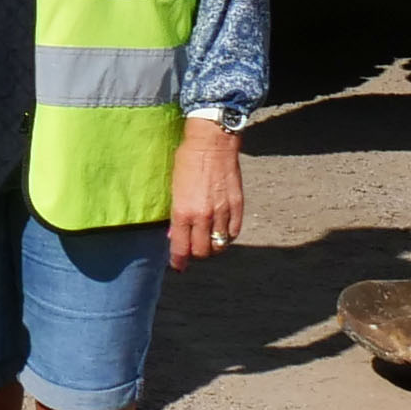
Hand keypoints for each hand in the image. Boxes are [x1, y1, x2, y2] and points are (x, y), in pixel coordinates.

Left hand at [169, 117, 245, 263]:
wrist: (212, 143)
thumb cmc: (187, 161)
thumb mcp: (173, 187)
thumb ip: (176, 214)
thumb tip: (175, 234)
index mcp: (183, 212)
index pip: (181, 247)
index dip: (179, 261)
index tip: (178, 266)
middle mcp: (203, 216)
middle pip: (201, 251)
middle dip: (195, 253)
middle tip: (192, 248)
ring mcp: (222, 212)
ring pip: (219, 244)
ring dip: (212, 246)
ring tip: (208, 240)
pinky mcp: (237, 206)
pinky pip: (234, 232)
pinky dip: (227, 236)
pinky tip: (222, 231)